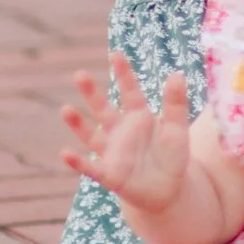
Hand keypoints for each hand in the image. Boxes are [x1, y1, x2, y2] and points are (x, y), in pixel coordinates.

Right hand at [62, 51, 192, 222]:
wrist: (168, 189)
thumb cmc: (172, 155)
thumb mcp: (177, 128)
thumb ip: (176, 103)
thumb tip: (176, 73)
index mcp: (138, 116)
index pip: (130, 91)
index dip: (123, 74)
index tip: (116, 54)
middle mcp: (120, 130)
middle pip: (103, 108)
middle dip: (91, 92)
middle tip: (79, 74)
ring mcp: (112, 151)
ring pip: (91, 135)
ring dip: (78, 123)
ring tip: (65, 109)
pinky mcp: (108, 174)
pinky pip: (90, 167)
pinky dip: (77, 162)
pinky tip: (65, 153)